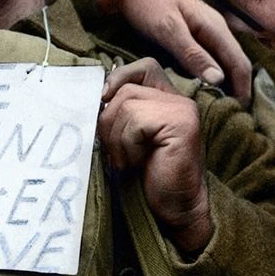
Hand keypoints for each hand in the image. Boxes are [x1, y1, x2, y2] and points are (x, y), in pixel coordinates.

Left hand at [88, 0, 251, 104]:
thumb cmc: (147, 1)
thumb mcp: (168, 29)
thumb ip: (192, 53)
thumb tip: (220, 80)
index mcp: (215, 28)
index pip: (240, 65)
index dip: (242, 90)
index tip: (237, 114)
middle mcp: (216, 29)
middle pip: (235, 64)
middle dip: (236, 89)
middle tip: (228, 117)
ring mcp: (205, 30)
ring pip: (222, 61)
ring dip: (223, 82)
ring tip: (216, 106)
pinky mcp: (192, 33)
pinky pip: (209, 56)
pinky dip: (210, 73)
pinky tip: (200, 86)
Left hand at [99, 58, 212, 254]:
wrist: (175, 208)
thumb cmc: (148, 175)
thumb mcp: (127, 136)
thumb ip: (119, 111)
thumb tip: (92, 93)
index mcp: (168, 98)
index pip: (142, 67)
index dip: (118, 78)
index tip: (102, 100)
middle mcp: (179, 100)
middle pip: (124, 90)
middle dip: (108, 122)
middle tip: (118, 151)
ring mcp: (182, 111)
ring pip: (126, 105)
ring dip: (116, 138)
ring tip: (129, 159)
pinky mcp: (182, 125)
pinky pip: (135, 122)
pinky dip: (127, 145)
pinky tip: (138, 162)